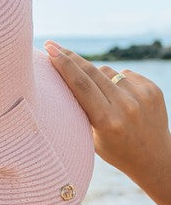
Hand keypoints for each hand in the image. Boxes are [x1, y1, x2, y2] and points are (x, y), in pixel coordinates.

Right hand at [44, 40, 170, 204]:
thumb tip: (69, 74)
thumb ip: (83, 109)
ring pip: (107, 71)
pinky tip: (120, 99)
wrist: (154, 159)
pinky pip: (124, 74)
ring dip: (97, 77)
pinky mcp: (153, 89)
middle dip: (70, 57)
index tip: (50, 49)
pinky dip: (116, 82)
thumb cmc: (116, 150)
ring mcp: (142, 96)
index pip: (80, 85)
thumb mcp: (92, 138)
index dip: (63, 65)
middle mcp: (126, 106)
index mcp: (107, 121)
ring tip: (101, 98)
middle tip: (53, 46)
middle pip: (91, 72)